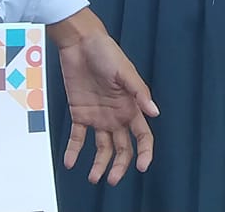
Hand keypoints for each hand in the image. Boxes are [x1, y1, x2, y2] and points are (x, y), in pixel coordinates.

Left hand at [48, 10, 158, 184]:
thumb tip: (154, 112)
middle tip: (113, 180)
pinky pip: (77, 137)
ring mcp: (98, 116)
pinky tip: (70, 162)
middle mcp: (116, 116)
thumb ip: (139, 92)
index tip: (143, 167)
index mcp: (131, 107)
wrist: (80, 43)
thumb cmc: (107, 53)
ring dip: (99, 164)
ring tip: (93, 178)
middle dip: (120, 165)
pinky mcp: (80, 113)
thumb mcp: (125, 72)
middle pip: (122, 148)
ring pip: (101, 148)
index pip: (143, 136)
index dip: (145, 152)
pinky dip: (74, 150)